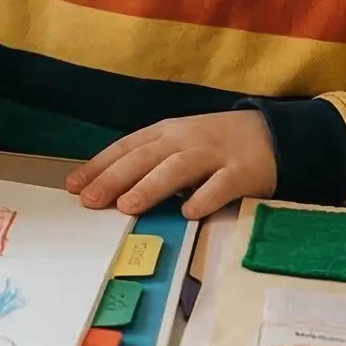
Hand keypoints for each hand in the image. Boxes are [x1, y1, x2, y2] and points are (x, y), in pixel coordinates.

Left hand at [66, 109, 278, 218]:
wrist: (272, 134)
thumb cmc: (215, 144)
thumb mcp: (178, 144)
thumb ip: (148, 162)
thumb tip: (105, 190)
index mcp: (166, 132)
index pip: (126, 147)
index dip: (99, 166)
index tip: (72, 186)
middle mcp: (186, 140)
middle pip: (145, 157)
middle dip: (114, 178)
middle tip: (90, 200)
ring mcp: (215, 155)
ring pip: (178, 168)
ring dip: (151, 186)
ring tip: (127, 205)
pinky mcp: (243, 172)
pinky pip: (222, 185)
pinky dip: (204, 197)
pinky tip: (188, 212)